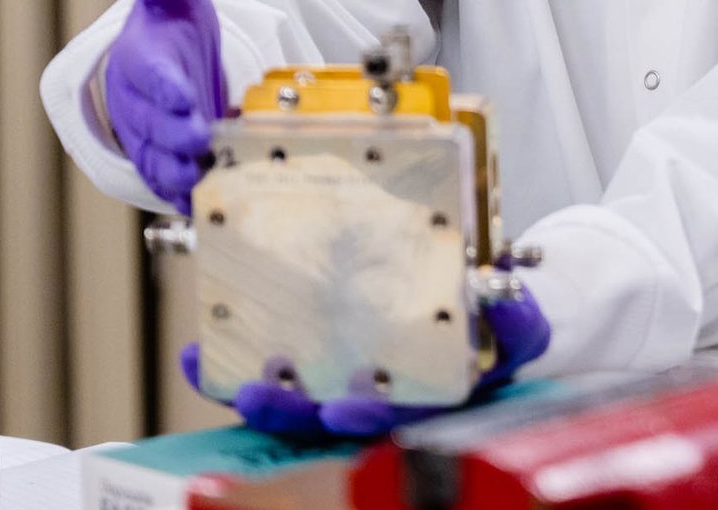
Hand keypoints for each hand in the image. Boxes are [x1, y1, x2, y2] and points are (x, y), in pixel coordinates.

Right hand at [101, 0, 228, 214]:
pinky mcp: (164, 160)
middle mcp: (140, 103)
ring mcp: (150, 136)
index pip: (150, 75)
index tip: (185, 98)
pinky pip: (168, 181)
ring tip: (201, 180)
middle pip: (153, 124)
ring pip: (157, 159)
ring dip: (177, 172)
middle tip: (201, 143)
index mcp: (140, 59)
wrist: (169, 59)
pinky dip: (185, 194)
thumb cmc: (173, 24)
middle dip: (176, 136)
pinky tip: (207, 202)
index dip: (166, 89)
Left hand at [182, 281, 552, 438]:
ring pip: (289, 409)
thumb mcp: (519, 326)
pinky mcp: (313, 369)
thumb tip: (503, 296)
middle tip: (261, 391)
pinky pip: (266, 380)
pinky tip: (197, 354)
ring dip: (254, 396)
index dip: (358, 413)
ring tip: (218, 367)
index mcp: (422, 397)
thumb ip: (517, 317)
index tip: (345, 405)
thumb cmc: (499, 335)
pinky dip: (223, 373)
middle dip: (290, 410)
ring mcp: (344, 390)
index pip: (383, 414)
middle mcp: (378, 402)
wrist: (489, 327)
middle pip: (323, 420)